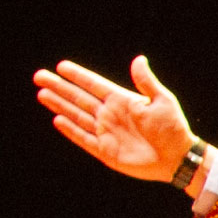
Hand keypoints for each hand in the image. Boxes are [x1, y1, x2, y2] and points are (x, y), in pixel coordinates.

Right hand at [35, 53, 198, 183]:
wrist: (177, 158)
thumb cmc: (173, 128)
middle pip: (79, 98)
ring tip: (42, 94)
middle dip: (60, 87)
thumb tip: (138, 59)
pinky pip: (83, 138)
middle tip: (39, 76)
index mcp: (122, 100)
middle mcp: (110, 114)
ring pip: (77, 116)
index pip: (94, 84)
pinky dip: (71, 130)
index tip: (61, 66)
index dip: (78, 76)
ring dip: (59, 105)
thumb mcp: (162, 101)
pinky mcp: (106, 151)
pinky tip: (57, 120)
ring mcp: (106, 132)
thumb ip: (146, 82)